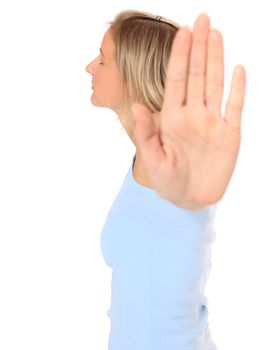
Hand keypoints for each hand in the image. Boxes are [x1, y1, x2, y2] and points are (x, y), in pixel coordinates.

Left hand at [132, 13, 245, 209]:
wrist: (190, 198)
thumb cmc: (167, 180)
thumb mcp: (154, 159)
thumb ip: (147, 133)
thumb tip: (136, 106)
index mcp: (173, 117)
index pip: (177, 80)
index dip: (180, 56)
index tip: (183, 31)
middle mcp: (193, 114)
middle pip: (197, 75)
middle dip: (199, 47)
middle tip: (203, 19)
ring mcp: (212, 122)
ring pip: (216, 84)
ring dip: (217, 59)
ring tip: (217, 34)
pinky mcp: (230, 134)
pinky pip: (235, 107)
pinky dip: (238, 89)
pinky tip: (238, 69)